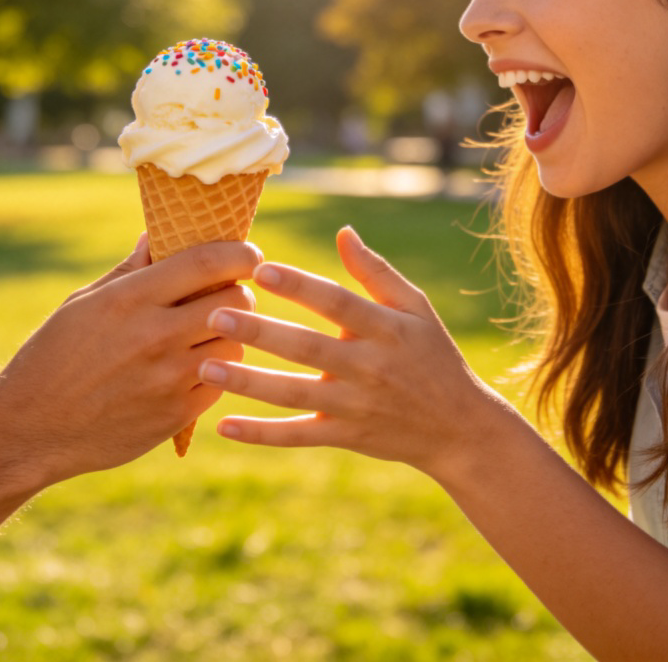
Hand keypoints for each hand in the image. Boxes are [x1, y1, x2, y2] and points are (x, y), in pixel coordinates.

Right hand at [0, 234, 261, 484]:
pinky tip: (194, 366)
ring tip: (208, 332)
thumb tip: (157, 235)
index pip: (207, 262)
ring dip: (229, 334)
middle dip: (238, 292)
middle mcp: (155, 334)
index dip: (239, 253)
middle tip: (226, 295)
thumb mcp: (83, 303)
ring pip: (235, 343)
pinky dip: (216, 370)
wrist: (32, 428)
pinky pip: (222, 382)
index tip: (248, 254)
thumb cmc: (53, 356)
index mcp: (131, 298)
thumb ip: (129, 270)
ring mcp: (169, 377)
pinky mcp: (177, 414)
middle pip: (234, 300)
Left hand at [197, 226, 498, 479]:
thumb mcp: (416, 309)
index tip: (260, 267)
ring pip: (293, 394)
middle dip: (260, 331)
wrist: (461, 430)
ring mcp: (355, 406)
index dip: (300, 285)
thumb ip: (376, 272)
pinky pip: (297, 436)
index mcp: (386, 329)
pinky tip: (222, 426)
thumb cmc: (433, 356)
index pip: (337, 303)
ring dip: (248, 382)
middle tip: (215, 313)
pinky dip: (260, 434)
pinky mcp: (345, 436)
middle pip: (307, 348)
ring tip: (206, 365)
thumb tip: (342, 231)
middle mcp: (369, 368)